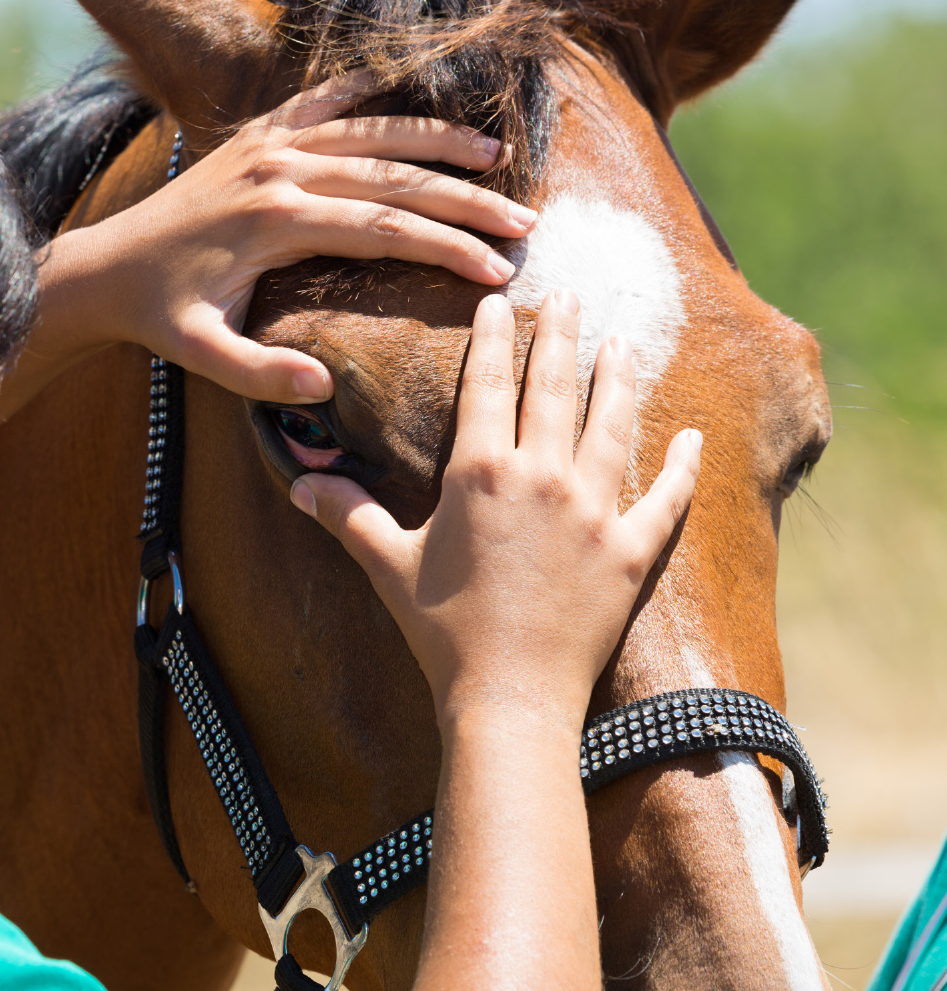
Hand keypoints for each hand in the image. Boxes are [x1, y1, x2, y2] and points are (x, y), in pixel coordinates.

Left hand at [14, 71, 537, 415]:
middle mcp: (278, 169)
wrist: (104, 267)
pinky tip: (411, 99)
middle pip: (394, 176)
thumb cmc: (159, 316)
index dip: (447, 250)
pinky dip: (367, 96)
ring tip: (495, 153)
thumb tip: (325, 388)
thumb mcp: (202, 355)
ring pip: (370, 131)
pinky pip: (321, 102)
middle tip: (524, 222)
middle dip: (465, 199)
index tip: (498, 273)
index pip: (385, 229)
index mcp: (276, 221)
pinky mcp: (254, 134)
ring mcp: (267, 144)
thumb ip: (260, 376)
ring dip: (435, 141)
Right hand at [291, 291, 701, 730]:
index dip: (491, 340)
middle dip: (561, 336)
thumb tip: (298, 485)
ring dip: (619, 379)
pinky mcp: (632, 552)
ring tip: (625, 341)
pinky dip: (682, 465)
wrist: (509, 695)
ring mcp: (595, 513)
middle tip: (568, 295)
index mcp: (481, 473)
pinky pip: (667, 498)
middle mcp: (543, 478)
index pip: (487, 387)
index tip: (498, 303)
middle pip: (555, 389)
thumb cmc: (441, 631)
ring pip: (613, 426)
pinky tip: (692, 436)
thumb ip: (347, 516)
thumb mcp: (386, 566)